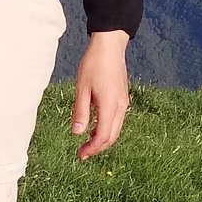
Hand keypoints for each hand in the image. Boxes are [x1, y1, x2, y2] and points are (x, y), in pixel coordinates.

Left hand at [71, 30, 129, 160]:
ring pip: (116, 129)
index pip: (103, 136)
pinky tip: (96, 127)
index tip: (80, 155)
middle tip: (83, 153)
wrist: (110, 46)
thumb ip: (81, 112)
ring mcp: (124, 103)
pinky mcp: (123, 98)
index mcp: (110, 106)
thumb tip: (78, 133)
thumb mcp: (82, 88)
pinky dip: (107, 129)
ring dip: (103, 139)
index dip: (92, 149)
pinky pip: (117, 120)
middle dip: (98, 148)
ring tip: (88, 143)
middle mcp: (121, 107)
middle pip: (112, 137)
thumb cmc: (94, 64)